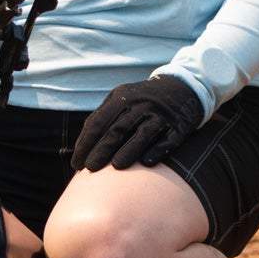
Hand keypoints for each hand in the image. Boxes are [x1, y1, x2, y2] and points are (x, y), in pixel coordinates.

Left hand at [71, 75, 205, 171]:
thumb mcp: (121, 98)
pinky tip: (146, 164)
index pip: (98, 122)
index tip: (76, 162)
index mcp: (122, 96)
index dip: (85, 143)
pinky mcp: (178, 125)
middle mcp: (141, 104)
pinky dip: (157, 151)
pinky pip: (167, 140)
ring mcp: (161, 114)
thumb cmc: (142, 100)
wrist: (182, 88)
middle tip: (90, 169)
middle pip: (117, 129)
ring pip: (142, 134)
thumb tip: (80, 146)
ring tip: (115, 168)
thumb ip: (102, 117)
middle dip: (101, 150)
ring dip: (128, 151)